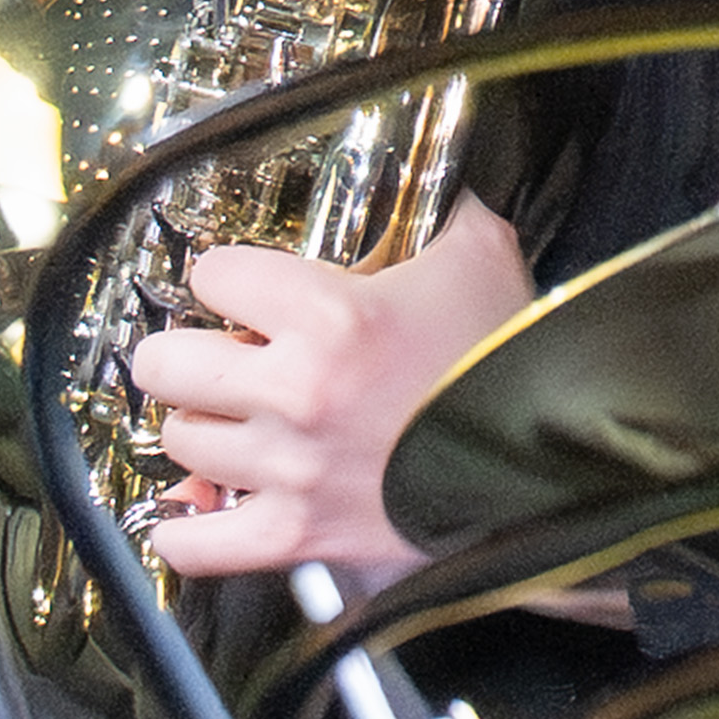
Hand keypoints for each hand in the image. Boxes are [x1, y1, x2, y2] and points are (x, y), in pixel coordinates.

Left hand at [128, 196, 535, 588]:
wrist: (553, 466)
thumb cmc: (518, 366)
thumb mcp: (480, 258)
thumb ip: (438, 209)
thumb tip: (433, 175)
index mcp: (331, 315)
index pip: (211, 274)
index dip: (226, 277)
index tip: (241, 290)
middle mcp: (298, 392)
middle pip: (165, 362)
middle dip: (186, 353)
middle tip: (215, 355)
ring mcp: (293, 468)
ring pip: (180, 439)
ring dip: (199, 427)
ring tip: (230, 420)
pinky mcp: (302, 535)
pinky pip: (197, 543)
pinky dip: (188, 528)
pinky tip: (199, 507)